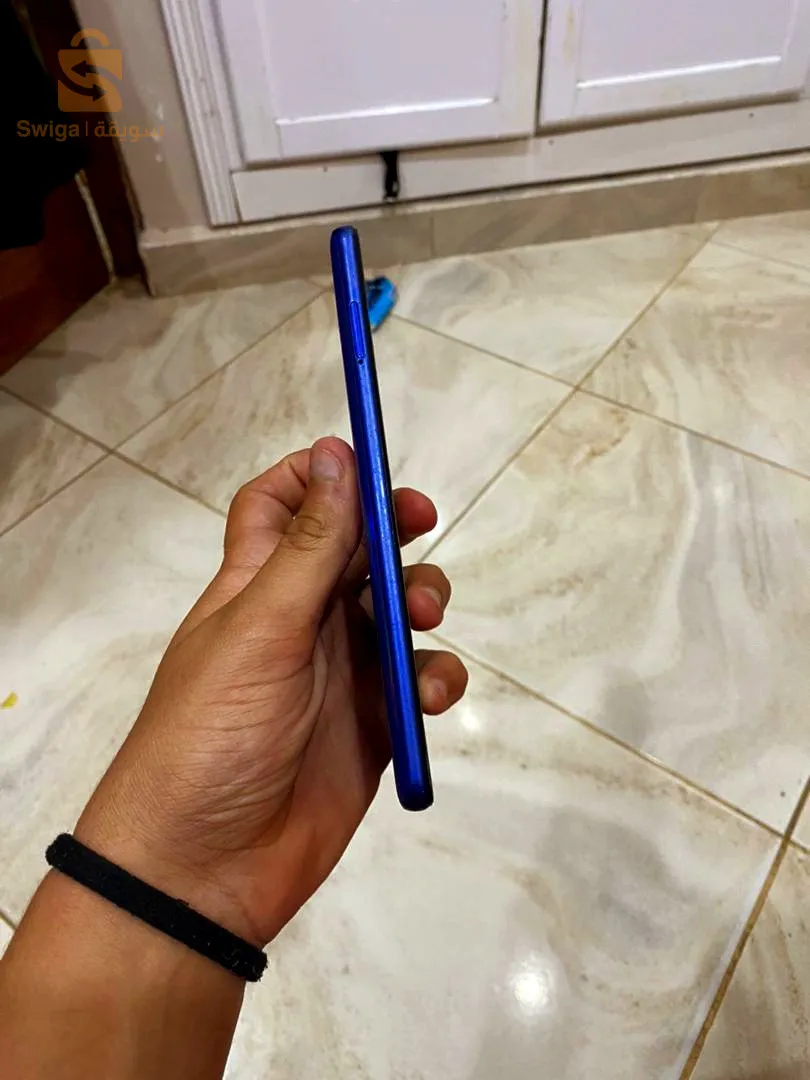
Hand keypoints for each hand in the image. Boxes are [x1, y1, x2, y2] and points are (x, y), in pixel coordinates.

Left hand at [76, 438, 467, 946]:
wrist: (207, 867)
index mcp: (257, 584)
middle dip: (391, 531)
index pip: (280, 506)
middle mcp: (301, 619)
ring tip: (420, 616)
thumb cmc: (215, 732)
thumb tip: (335, 451)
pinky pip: (419, 684)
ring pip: (397, 611)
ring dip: (420, 599)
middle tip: (421, 520)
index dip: (320, 476)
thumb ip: (311, 544)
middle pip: (356, 549)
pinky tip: (430, 698)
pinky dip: (435, 680)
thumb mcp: (264, 627)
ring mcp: (341, 672)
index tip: (365, 465)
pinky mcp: (375, 725)